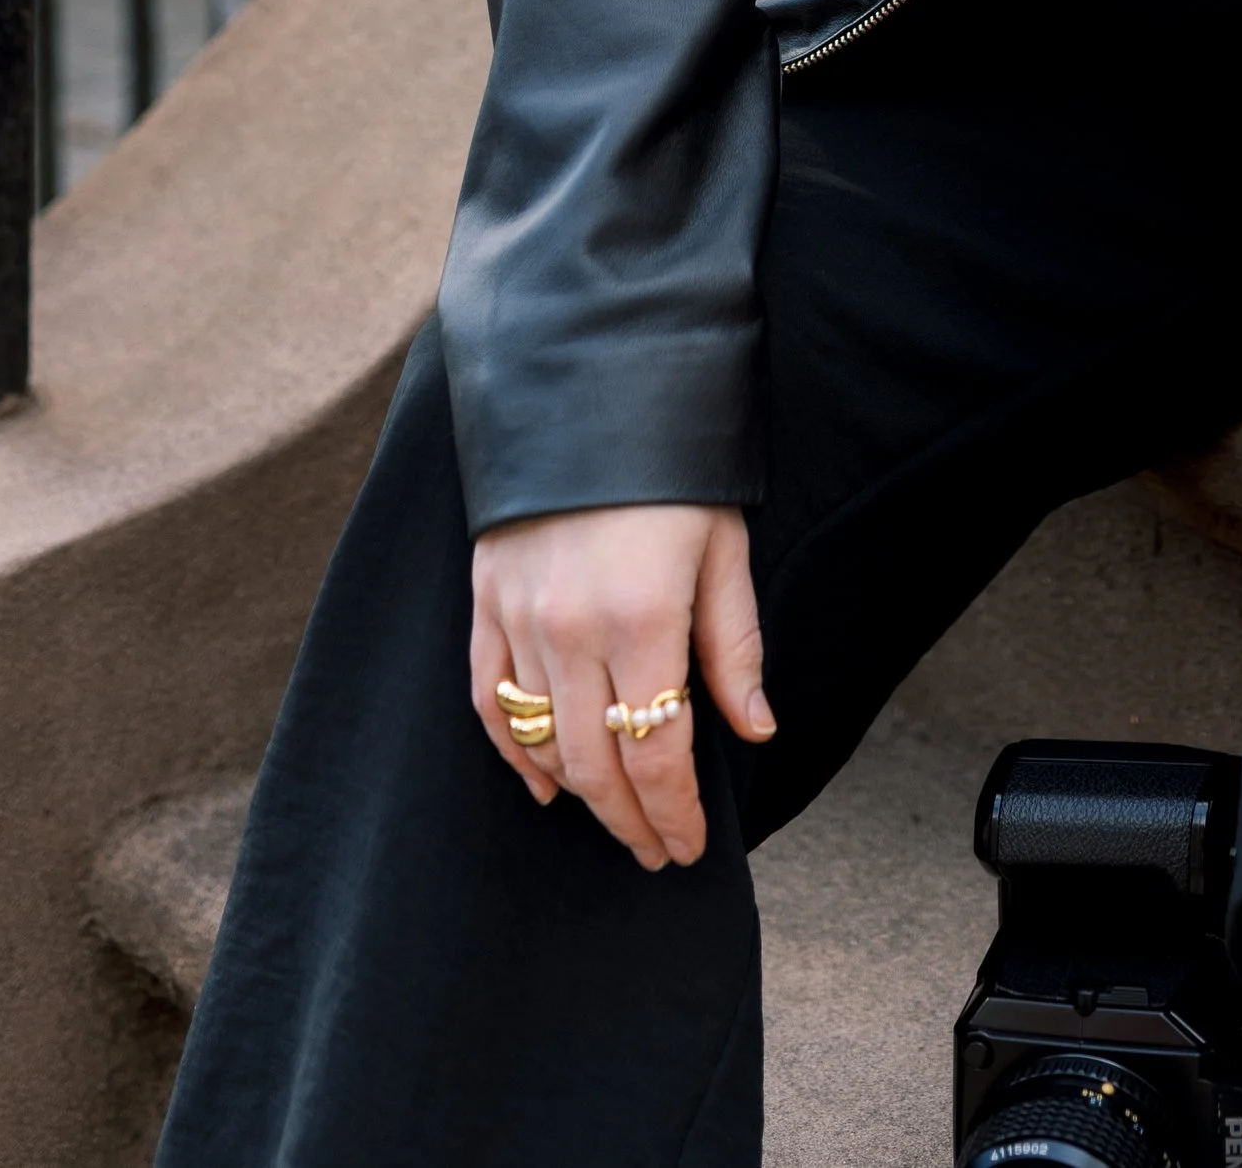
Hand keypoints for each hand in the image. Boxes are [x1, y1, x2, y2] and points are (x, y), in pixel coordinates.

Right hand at [469, 501, 771, 865]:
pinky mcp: (486, 603)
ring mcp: (520, 619)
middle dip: (632, 822)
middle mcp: (572, 631)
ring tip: (617, 820)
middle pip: (597, 766)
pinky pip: (491, 701)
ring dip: (582, 796)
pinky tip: (543, 783)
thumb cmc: (671, 470)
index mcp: (643, 619)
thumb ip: (734, 648)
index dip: (674, 813)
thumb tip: (755, 731)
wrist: (587, 390)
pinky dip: (514, 753)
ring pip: (543, 744)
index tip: (688, 847)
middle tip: (656, 851)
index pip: (657, 754)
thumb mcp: (723, 548)